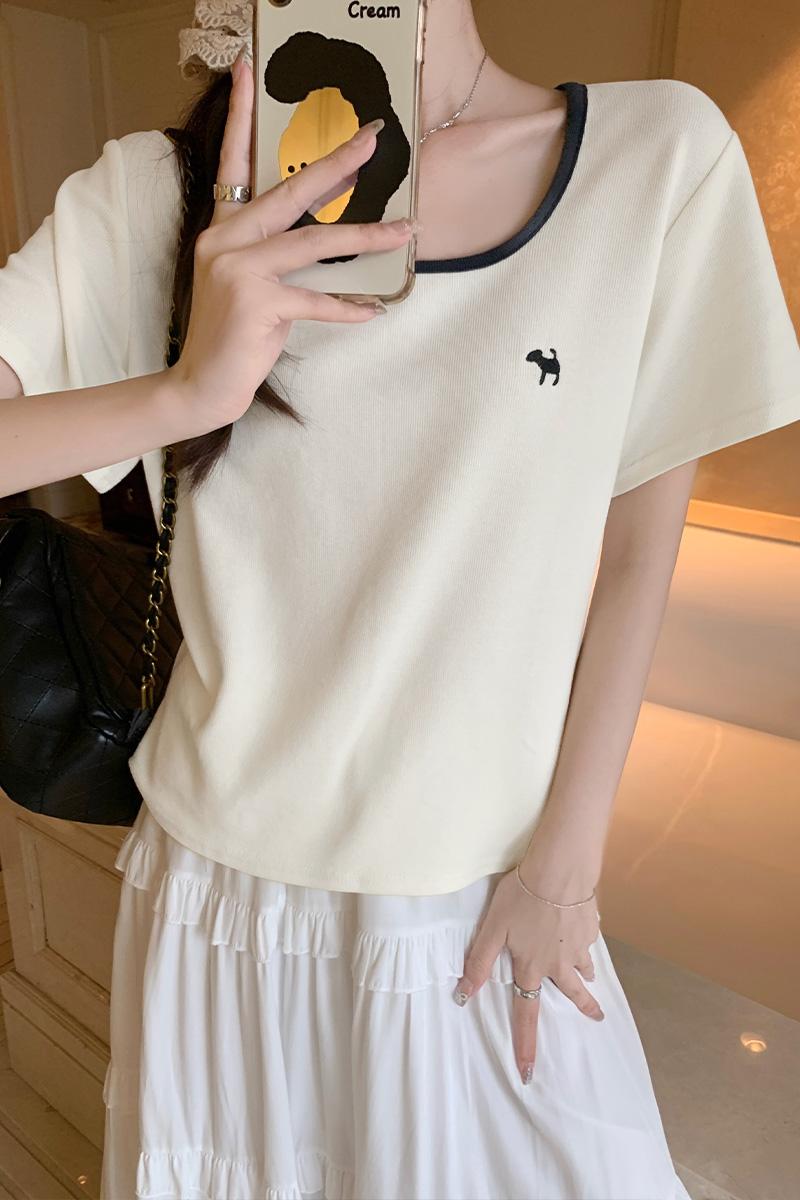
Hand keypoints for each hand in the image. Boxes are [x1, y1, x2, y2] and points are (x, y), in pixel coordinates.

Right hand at [168, 50, 415, 437]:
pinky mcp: (256, 302)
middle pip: (291, 191)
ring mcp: (238, 269)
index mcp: (223, 229)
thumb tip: (329, 244)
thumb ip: (277, 257)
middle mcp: (226, 240)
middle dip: (337, 163)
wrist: (201, 384)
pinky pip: (315, 300)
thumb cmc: (232, 336)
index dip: (239, 115)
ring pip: (315, 243)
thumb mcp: (250, 285)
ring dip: (367, 238)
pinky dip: (347, 309)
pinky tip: (373, 312)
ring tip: (407, 231)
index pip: (232, 162)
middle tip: (373, 140)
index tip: (246, 69)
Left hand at [454, 862, 602, 1083]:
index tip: (530, 1073)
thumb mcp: (492, 929)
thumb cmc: (521, 897)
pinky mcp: (591, 925)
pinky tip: (583, 930)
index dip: (526, 1045)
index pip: (527, 1014)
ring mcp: (579, 944)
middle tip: (596, 1017)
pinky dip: (587, 941)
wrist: (560, 871)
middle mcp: (559, 962)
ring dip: (587, 974)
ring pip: (584, 966)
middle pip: (572, 993)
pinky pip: (590, 940)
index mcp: (532, 967)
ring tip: (591, 977)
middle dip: (584, 1007)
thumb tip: (463, 995)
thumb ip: (479, 962)